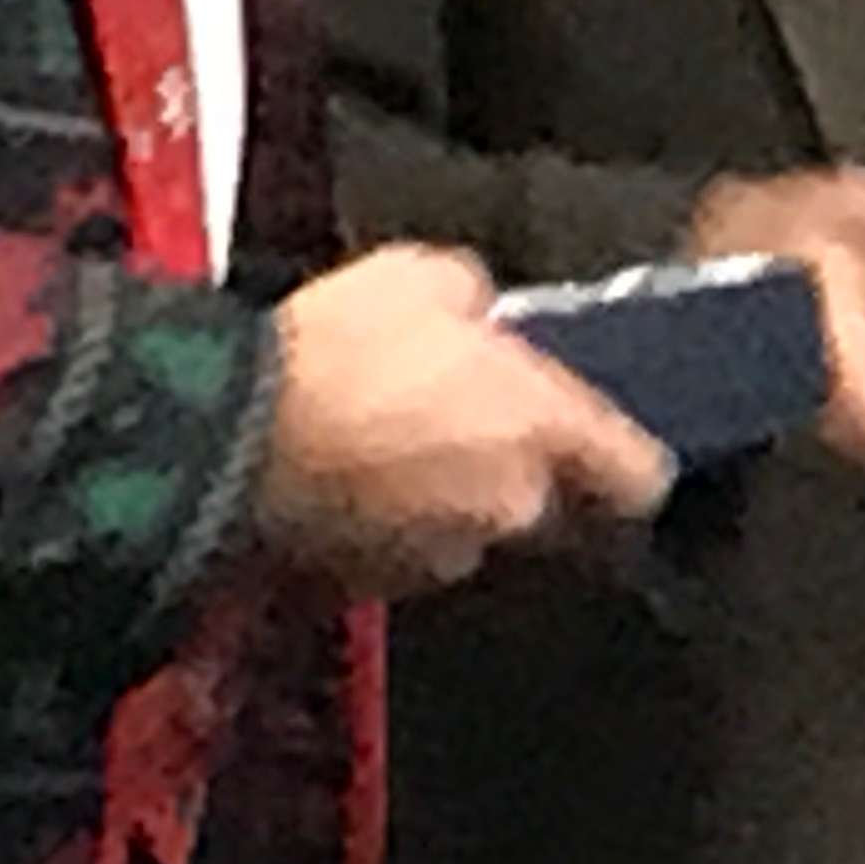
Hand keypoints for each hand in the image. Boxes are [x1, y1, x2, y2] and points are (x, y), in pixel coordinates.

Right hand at [257, 243, 676, 595]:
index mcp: (541, 425)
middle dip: (510, 467)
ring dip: (443, 496)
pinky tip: (342, 478)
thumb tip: (482, 319)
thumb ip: (480, 305)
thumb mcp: (425, 276)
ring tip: (383, 442)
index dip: (626, 462)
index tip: (611, 450)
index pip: (636, 475)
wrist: (229, 433)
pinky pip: (401, 553)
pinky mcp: (374, 587)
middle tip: (455, 417)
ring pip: (468, 528)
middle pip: (542, 500)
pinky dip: (384, 526)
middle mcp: (509, 504)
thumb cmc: (337, 345)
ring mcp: (441, 554)